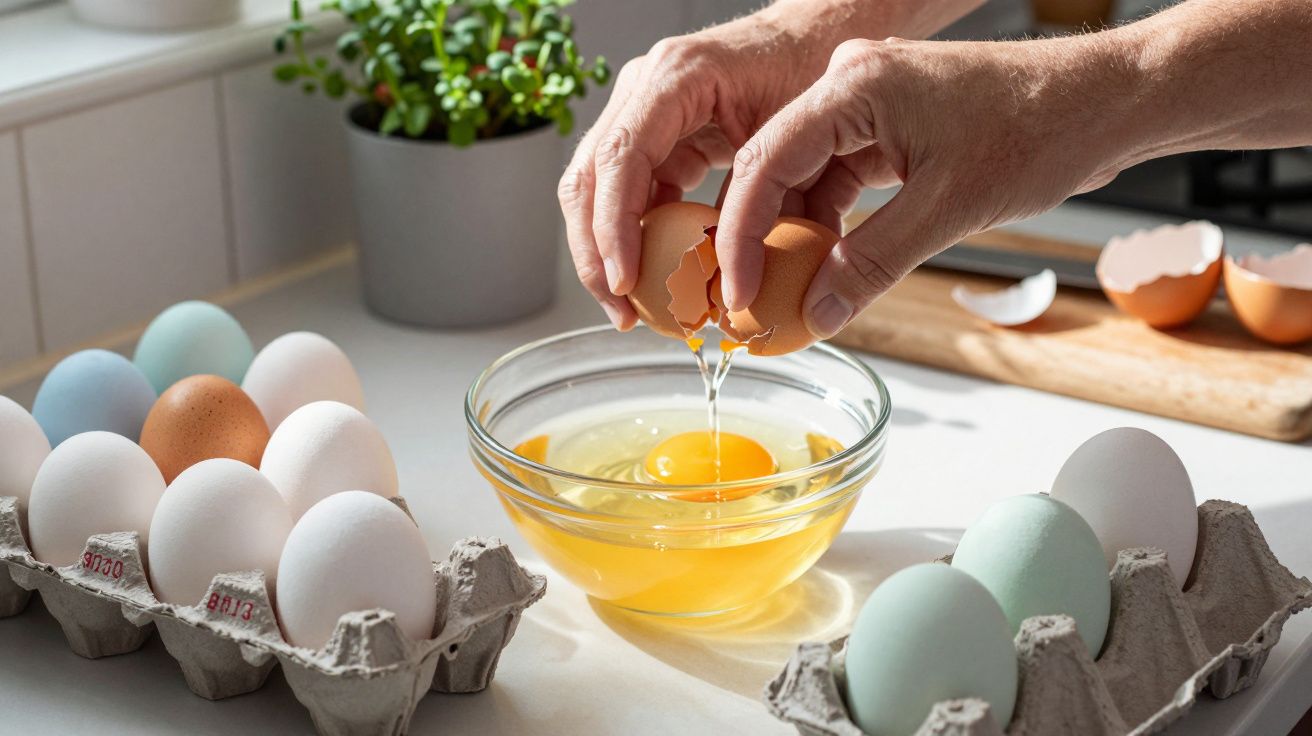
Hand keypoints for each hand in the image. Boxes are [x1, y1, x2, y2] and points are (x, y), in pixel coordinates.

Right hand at [557, 10, 827, 329]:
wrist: (823, 37)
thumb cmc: (817, 69)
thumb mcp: (801, 132)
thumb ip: (776, 198)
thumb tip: (754, 281)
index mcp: (677, 77)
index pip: (621, 158)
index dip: (614, 227)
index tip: (625, 282)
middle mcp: (646, 88)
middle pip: (588, 177)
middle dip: (595, 252)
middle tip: (620, 311)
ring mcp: (644, 110)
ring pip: (595, 189)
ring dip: (606, 252)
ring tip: (629, 310)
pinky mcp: (657, 136)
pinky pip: (629, 192)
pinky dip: (634, 239)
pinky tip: (655, 281)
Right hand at [716, 34, 1141, 337]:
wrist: (1103, 102)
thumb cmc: (1041, 129)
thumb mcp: (949, 208)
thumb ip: (871, 264)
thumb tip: (815, 313)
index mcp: (853, 85)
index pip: (764, 159)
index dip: (739, 233)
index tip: (737, 290)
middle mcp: (849, 83)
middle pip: (774, 166)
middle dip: (760, 238)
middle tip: (750, 300)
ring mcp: (867, 102)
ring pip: (805, 176)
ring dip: (797, 234)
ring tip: (788, 292)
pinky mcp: (887, 124)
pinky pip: (838, 176)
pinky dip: (831, 222)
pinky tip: (827, 266)